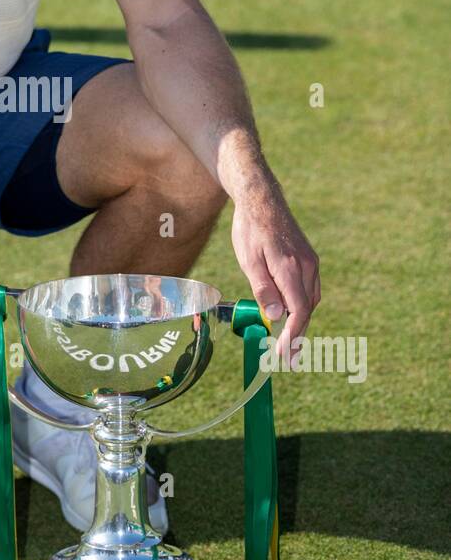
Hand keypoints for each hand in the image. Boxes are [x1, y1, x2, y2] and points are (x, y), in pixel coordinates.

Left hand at [230, 184, 320, 354]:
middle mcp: (306, 266)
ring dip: (301, 322)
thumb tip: (276, 318)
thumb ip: (263, 289)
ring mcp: (310, 262)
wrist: (262, 200)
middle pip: (306, 309)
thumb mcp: (249, 260)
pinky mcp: (309, 259)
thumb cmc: (250, 230)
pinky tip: (291, 314)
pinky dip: (302, 306)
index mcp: (290, 268)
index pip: (298, 311)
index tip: (287, 355)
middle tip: (289, 359)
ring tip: (289, 343)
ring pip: (310, 300)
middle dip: (298, 336)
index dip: (294, 336)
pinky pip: (309, 289)